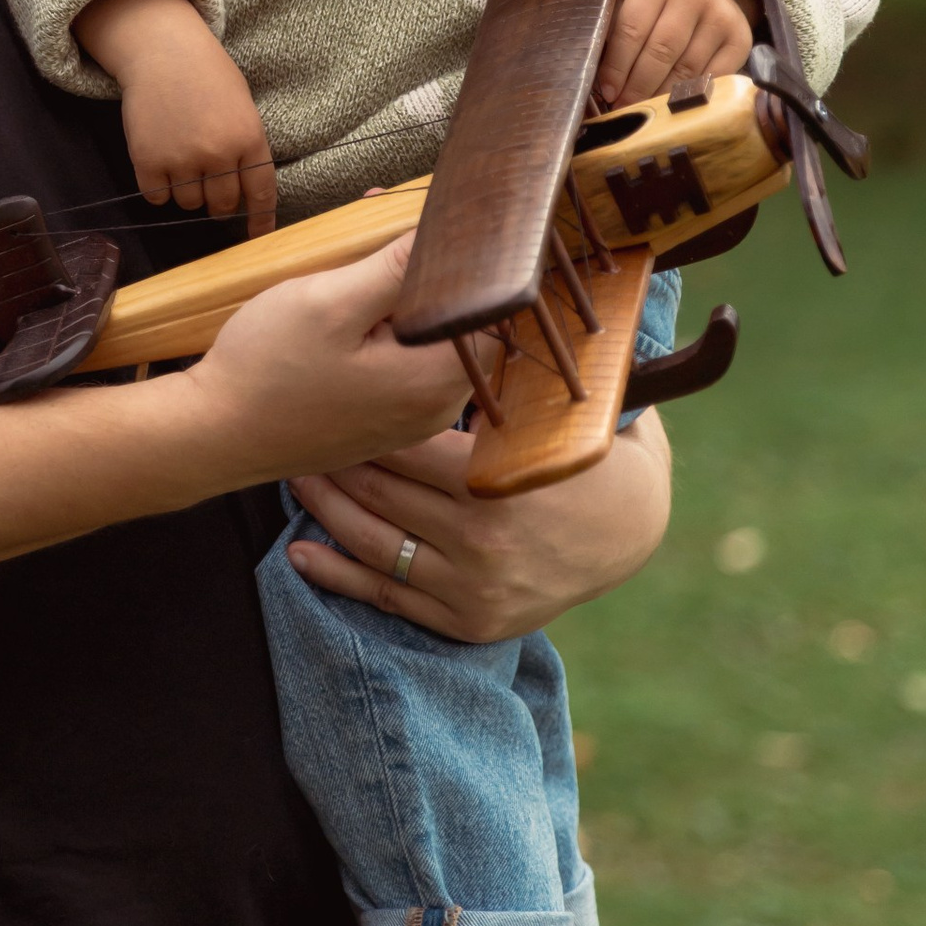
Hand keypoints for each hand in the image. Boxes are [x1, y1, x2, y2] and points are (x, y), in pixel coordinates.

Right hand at [74, 0, 276, 222]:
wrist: (162, 51)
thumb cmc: (208, 75)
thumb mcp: (242, 107)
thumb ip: (247, 149)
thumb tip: (245, 196)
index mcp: (249, 138)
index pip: (261, 193)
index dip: (260, 220)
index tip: (257, 236)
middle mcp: (218, 154)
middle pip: (221, 205)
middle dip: (218, 203)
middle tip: (210, 187)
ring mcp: (181, 158)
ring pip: (188, 203)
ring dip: (186, 192)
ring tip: (181, 162)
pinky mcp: (147, 160)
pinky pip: (157, 197)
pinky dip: (159, 188)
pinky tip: (160, 164)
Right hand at [173, 236, 470, 492]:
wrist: (213, 434)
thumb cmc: (264, 370)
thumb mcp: (328, 302)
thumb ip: (395, 268)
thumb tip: (448, 232)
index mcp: (437, 381)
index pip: (483, 302)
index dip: (454, 254)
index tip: (416, 222)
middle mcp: (438, 408)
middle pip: (455, 319)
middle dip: (421, 270)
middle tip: (373, 227)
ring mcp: (411, 420)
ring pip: (426, 338)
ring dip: (397, 298)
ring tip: (348, 267)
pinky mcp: (384, 422)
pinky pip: (402, 363)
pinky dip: (382, 331)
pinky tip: (342, 310)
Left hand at [284, 410, 673, 640]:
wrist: (632, 536)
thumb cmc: (588, 456)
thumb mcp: (565, 414)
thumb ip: (520, 374)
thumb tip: (477, 305)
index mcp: (500, 481)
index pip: (405, 445)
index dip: (362, 420)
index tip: (331, 395)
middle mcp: (481, 538)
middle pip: (381, 490)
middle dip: (335, 459)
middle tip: (300, 432)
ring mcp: (472, 584)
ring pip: (373, 542)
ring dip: (324, 509)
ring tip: (294, 478)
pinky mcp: (466, 620)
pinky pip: (387, 596)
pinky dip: (336, 575)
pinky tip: (300, 554)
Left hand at [596, 0, 752, 108]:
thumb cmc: (658, 3)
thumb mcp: (632, 2)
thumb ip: (615, 32)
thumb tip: (602, 80)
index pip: (632, 30)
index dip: (617, 66)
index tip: (609, 92)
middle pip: (661, 51)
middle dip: (639, 86)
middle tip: (625, 108)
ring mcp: (720, 17)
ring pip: (687, 68)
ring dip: (663, 95)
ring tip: (646, 110)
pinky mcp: (740, 39)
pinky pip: (715, 76)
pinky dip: (694, 94)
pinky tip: (677, 104)